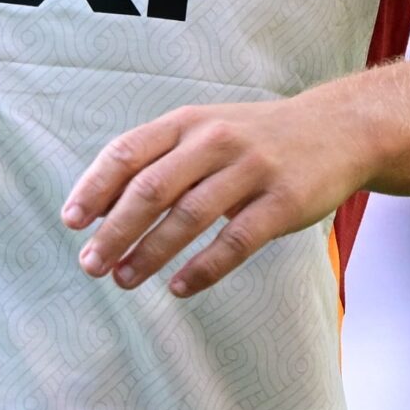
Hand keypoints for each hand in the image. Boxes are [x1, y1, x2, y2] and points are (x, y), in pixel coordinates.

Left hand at [61, 94, 372, 297]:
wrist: (338, 129)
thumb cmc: (256, 137)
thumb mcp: (206, 130)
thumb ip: (160, 159)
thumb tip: (102, 205)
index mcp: (187, 122)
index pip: (127, 152)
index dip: (95, 188)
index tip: (71, 222)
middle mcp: (214, 140)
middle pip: (150, 189)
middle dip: (114, 230)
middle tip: (90, 264)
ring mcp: (251, 170)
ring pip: (188, 217)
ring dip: (150, 253)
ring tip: (123, 280)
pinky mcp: (284, 202)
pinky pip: (236, 241)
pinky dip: (203, 268)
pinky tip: (180, 288)